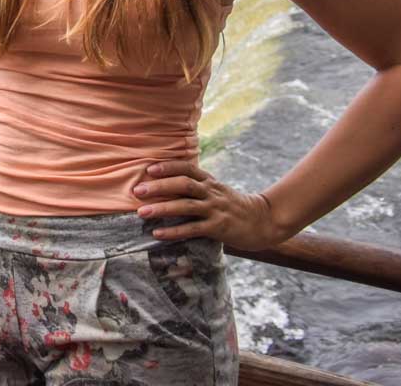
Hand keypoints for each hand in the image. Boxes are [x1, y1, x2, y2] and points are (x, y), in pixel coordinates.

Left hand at [131, 160, 283, 250]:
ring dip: (162, 208)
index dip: (167, 167)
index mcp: (209, 181)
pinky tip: (158, 233)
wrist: (262, 221)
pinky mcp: (219, 227)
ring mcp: (215, 209)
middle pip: (183, 184)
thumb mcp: (216, 190)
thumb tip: (168, 187)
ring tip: (142, 212)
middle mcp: (211, 192)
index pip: (187, 168)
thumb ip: (197, 188)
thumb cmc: (233, 206)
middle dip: (159, 186)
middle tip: (138, 191)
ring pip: (186, 206)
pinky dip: (174, 231)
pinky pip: (193, 228)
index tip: (149, 169)